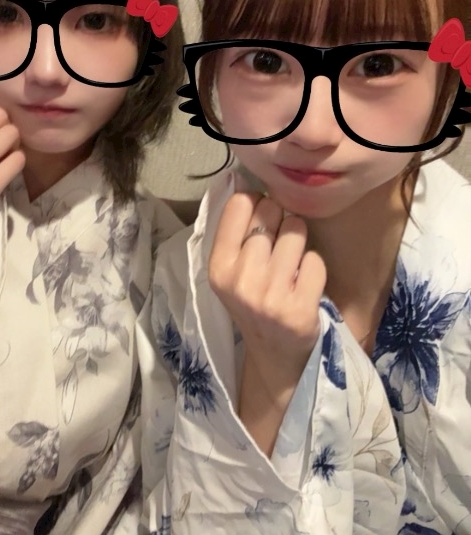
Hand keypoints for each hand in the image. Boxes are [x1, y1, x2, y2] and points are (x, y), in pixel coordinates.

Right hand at [208, 190, 326, 453]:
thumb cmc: (253, 302)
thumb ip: (235, 229)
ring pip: (297, 231)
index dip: (257, 202)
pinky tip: (304, 284)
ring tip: (291, 264)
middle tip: (277, 247)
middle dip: (280, 221)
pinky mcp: (300, 308)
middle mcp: (240, 280)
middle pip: (271, 213)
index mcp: (218, 267)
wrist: (275, 357)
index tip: (261, 218)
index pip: (241, 204)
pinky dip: (314, 267)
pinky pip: (316, 259)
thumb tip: (242, 178)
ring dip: (299, 242)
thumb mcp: (231, 271)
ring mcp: (271, 296)